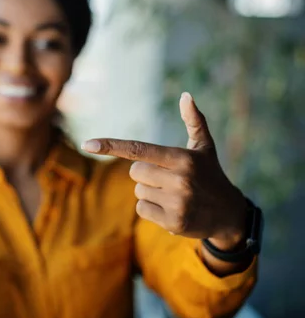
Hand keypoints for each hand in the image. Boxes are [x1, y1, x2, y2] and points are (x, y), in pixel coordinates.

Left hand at [82, 92, 247, 249]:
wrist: (229, 214)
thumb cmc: (210, 175)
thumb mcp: (204, 147)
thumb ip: (194, 121)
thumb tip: (187, 95)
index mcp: (182, 158)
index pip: (138, 149)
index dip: (111, 145)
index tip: (87, 144)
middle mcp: (179, 179)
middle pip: (134, 172)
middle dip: (145, 174)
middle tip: (168, 179)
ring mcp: (177, 202)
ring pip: (138, 191)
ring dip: (150, 192)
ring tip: (174, 194)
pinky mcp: (174, 222)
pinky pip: (142, 210)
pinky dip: (152, 210)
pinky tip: (172, 209)